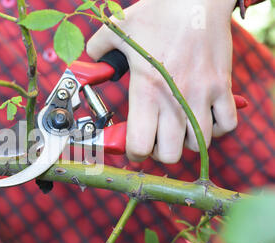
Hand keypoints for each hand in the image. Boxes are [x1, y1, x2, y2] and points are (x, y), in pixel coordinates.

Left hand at [87, 0, 236, 162]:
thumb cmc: (158, 14)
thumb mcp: (118, 31)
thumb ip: (97, 52)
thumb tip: (88, 66)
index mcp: (146, 89)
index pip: (140, 145)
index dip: (133, 153)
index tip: (133, 145)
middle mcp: (175, 98)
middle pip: (171, 154)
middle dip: (159, 152)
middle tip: (155, 137)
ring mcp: (203, 94)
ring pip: (200, 144)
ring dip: (186, 142)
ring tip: (177, 127)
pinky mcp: (223, 87)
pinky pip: (228, 124)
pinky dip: (217, 128)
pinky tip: (203, 116)